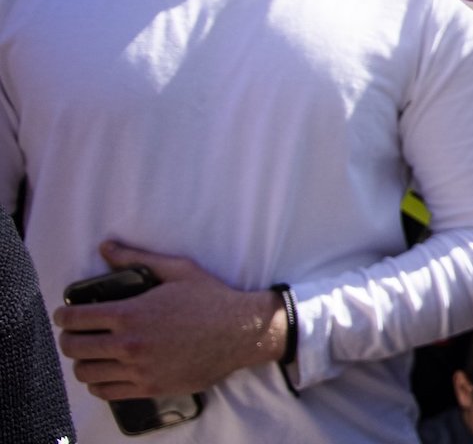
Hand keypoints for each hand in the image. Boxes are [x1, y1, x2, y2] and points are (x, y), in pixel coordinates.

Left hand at [52, 242, 285, 400]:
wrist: (241, 332)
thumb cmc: (211, 299)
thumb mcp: (178, 270)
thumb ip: (137, 259)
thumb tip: (106, 247)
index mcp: (131, 314)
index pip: (76, 318)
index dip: (63, 315)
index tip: (64, 314)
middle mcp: (129, 345)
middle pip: (74, 348)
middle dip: (67, 339)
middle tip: (74, 334)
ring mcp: (138, 370)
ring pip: (86, 373)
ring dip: (82, 362)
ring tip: (90, 354)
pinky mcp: (149, 388)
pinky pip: (107, 392)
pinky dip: (99, 383)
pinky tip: (106, 372)